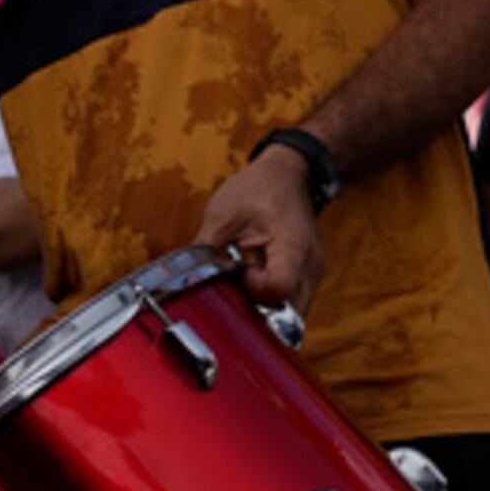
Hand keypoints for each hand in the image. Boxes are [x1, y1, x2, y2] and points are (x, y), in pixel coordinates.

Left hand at [196, 144, 322, 310]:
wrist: (289, 174)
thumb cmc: (259, 188)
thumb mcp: (222, 213)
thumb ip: (203, 250)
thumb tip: (177, 279)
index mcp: (292, 247)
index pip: (277, 290)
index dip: (251, 289)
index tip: (238, 271)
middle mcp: (310, 267)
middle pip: (288, 315)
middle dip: (258, 312)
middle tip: (237, 288)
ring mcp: (312, 275)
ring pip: (291, 316)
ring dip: (264, 310)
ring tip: (244, 284)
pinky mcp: (306, 277)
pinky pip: (291, 304)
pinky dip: (270, 303)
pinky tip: (253, 283)